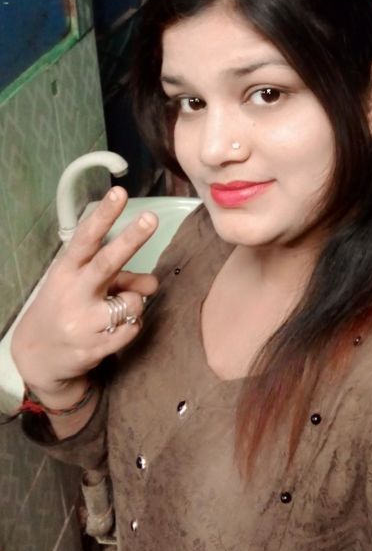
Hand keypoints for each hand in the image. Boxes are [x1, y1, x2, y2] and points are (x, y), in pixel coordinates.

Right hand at [11, 187, 158, 403]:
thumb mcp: (82, 284)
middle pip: (107, 263)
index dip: (104, 215)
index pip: (86, 237)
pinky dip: (131, 327)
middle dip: (131, 239)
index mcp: (67, 270)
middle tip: (150, 218)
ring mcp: (82, 323)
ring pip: (132, 302)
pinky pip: (133, 329)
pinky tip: (111, 331)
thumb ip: (120, 276)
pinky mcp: (93, 348)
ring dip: (134, 303)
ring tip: (114, 311)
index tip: (119, 193)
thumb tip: (154, 283)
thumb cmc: (67, 307)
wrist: (38, 357)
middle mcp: (73, 293)